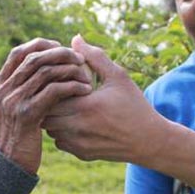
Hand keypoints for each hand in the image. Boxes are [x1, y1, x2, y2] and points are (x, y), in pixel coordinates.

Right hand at [0, 38, 92, 173]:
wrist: (9, 166)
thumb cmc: (17, 137)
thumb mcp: (12, 111)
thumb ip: (21, 90)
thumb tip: (40, 70)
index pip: (18, 52)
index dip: (41, 46)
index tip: (61, 48)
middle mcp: (3, 90)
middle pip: (34, 58)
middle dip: (61, 54)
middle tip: (80, 59)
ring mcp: (13, 101)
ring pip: (46, 71)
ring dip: (70, 70)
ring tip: (87, 75)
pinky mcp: (27, 114)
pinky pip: (53, 90)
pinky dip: (72, 86)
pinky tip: (86, 90)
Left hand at [42, 35, 166, 163]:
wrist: (149, 140)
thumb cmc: (134, 105)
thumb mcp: (118, 77)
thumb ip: (95, 57)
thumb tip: (75, 39)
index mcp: (85, 105)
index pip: (50, 94)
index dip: (52, 86)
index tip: (62, 80)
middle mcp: (78, 127)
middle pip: (45, 113)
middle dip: (49, 102)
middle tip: (60, 93)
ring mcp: (78, 143)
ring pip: (49, 129)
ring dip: (53, 118)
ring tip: (67, 106)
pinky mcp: (81, 154)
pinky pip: (59, 142)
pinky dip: (62, 132)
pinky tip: (75, 122)